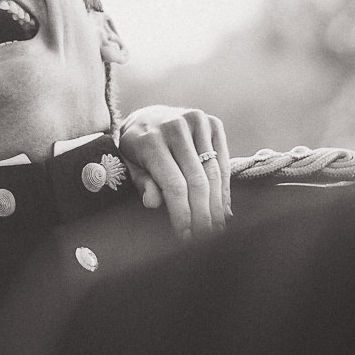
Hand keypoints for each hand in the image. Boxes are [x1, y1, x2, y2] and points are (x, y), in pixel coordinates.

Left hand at [116, 105, 229, 239]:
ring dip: (217, 204)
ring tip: (217, 228)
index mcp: (150, 140)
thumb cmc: (137, 149)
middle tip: (205, 238)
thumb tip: (152, 203)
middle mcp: (174, 126)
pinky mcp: (212, 122)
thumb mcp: (130, 165)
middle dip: (202, 214)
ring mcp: (196, 121)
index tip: (186, 237)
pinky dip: (224, 187)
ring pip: (213, 172)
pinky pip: (223, 161)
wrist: (148, 116)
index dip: (182, 214)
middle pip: (197, 180)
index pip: (173, 185)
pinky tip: (223, 208)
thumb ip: (142, 183)